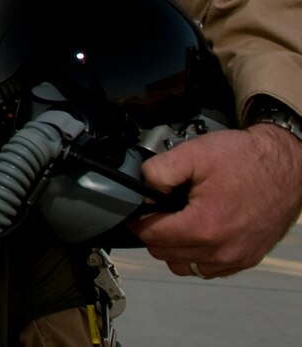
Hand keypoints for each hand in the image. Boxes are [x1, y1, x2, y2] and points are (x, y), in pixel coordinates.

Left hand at [129, 123, 301, 277]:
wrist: (286, 166)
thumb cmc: (246, 159)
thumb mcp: (193, 153)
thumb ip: (158, 172)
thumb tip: (142, 192)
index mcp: (204, 226)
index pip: (151, 236)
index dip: (138, 220)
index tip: (138, 210)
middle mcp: (221, 249)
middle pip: (164, 253)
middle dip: (154, 232)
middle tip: (159, 211)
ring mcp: (235, 258)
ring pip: (183, 266)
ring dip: (173, 248)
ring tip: (176, 222)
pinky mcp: (246, 259)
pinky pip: (208, 270)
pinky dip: (196, 257)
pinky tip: (197, 234)